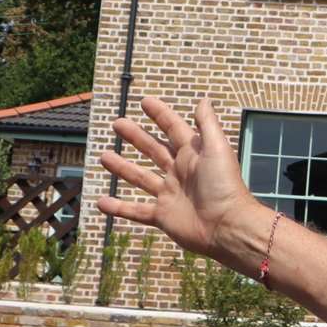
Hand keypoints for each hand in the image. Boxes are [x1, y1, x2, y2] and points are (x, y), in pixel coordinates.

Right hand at [97, 96, 257, 258]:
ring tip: (103, 156)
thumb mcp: (217, 149)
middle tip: (117, 123)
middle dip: (136, 137)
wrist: (226, 227)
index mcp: (193, 155)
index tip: (144, 101)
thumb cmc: (225, 186)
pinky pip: (136, 211)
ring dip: (123, 167)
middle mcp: (180, 173)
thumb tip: (203, 99)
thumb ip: (207, 124)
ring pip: (141, 177)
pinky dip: (118, 208)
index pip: (173, 129)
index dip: (160, 115)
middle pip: (154, 150)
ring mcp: (170, 194)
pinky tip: (101, 202)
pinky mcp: (163, 216)